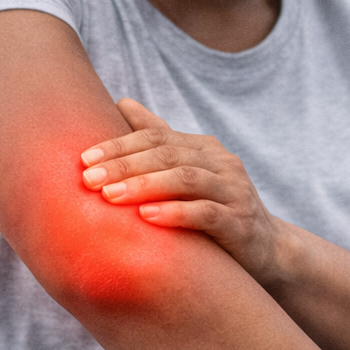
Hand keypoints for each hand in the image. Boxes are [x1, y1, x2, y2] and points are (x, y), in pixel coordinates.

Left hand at [80, 98, 282, 283]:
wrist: (265, 248)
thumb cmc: (214, 209)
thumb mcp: (187, 173)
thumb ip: (158, 139)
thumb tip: (120, 101)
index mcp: (203, 147)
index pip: (157, 136)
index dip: (120, 145)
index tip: (83, 159)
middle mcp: (221, 162)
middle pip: (168, 154)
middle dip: (125, 165)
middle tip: (89, 180)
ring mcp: (234, 190)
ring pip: (186, 179)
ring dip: (145, 186)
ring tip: (110, 196)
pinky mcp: (241, 222)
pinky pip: (207, 213)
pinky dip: (175, 213)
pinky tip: (147, 217)